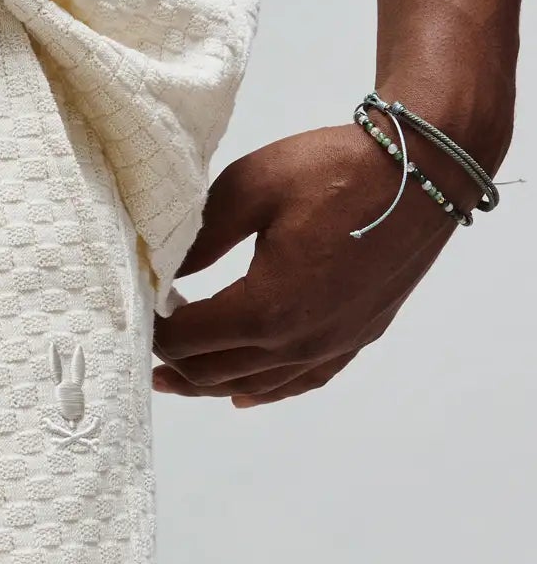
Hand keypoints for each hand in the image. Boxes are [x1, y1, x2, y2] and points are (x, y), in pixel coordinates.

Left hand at [152, 121, 459, 407]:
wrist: (424, 170)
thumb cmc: (336, 171)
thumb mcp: (249, 189)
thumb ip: (200, 239)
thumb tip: (165, 273)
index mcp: (266, 309)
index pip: (187, 340)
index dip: (154, 330)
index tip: (139, 310)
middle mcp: (298, 343)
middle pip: (214, 371)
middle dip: (174, 361)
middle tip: (146, 346)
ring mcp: (332, 345)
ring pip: (255, 384)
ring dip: (210, 384)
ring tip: (175, 379)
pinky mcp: (357, 338)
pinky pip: (302, 382)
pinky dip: (266, 390)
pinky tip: (244, 394)